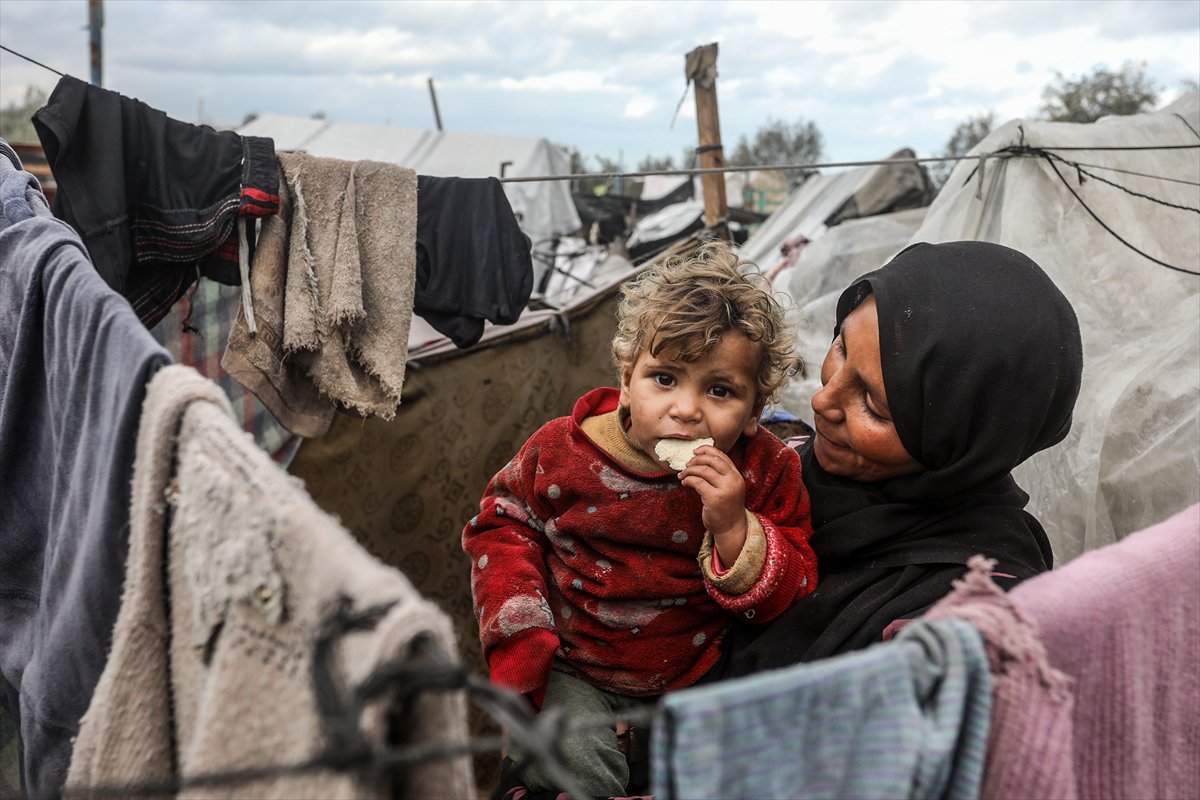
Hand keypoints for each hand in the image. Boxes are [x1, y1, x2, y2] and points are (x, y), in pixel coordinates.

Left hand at [678, 445, 747, 561]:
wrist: (731, 528)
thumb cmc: (727, 507)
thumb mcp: (729, 488)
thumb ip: (721, 475)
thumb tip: (701, 459)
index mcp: (737, 476)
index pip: (722, 456)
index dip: (707, 450)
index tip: (695, 451)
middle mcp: (733, 481)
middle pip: (712, 460)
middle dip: (696, 459)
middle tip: (687, 464)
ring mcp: (724, 489)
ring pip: (703, 470)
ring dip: (689, 470)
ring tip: (682, 475)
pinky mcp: (714, 498)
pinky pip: (697, 482)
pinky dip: (688, 480)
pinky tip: (684, 483)